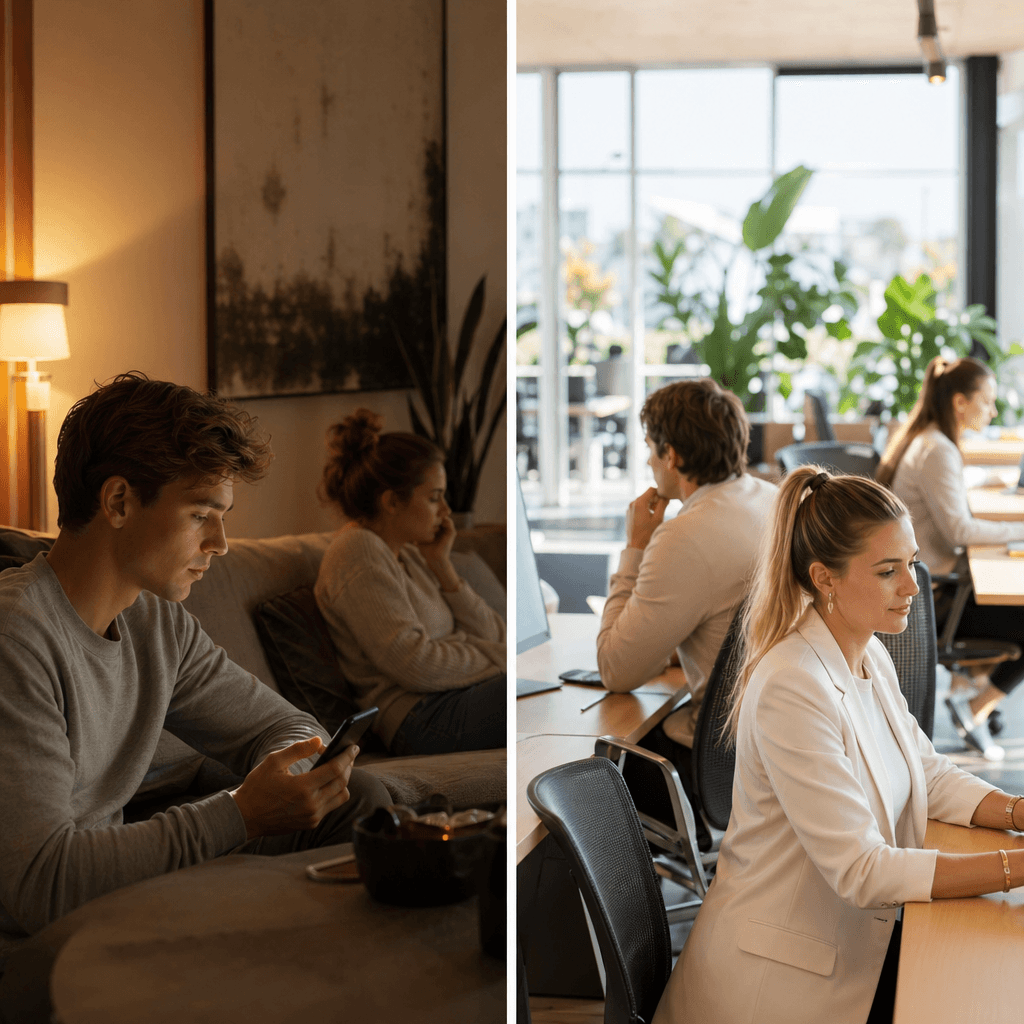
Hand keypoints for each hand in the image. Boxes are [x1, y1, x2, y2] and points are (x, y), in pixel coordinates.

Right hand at [230, 736, 357, 839]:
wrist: (245, 818)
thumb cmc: (257, 787)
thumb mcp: (273, 762)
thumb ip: (298, 750)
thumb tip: (319, 740)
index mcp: (302, 788)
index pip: (335, 769)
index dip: (347, 756)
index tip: (353, 746)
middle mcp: (311, 805)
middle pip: (342, 782)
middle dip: (348, 766)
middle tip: (347, 754)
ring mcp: (312, 817)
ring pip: (341, 796)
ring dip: (343, 781)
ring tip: (338, 768)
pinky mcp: (311, 823)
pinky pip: (331, 806)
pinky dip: (333, 793)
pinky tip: (326, 782)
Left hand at [418, 515, 459, 591]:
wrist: (434, 559)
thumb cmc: (426, 550)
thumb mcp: (420, 538)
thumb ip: (417, 532)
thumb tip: (404, 526)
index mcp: (436, 529)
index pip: (434, 517)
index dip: (430, 513)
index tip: (423, 510)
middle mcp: (442, 528)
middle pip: (440, 516)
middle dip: (435, 511)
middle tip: (428, 508)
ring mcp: (447, 530)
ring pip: (445, 517)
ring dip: (440, 514)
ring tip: (433, 513)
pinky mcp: (452, 533)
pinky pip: (449, 523)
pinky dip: (445, 519)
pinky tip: (438, 519)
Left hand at [625, 487, 667, 550]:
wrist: (636, 545)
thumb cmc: (647, 532)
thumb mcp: (658, 517)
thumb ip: (662, 504)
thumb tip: (665, 496)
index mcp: (639, 503)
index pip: (651, 490)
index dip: (659, 494)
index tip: (664, 502)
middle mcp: (632, 503)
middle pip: (647, 495)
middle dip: (655, 500)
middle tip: (661, 510)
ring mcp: (629, 509)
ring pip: (643, 501)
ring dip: (651, 505)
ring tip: (655, 515)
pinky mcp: (629, 514)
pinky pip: (638, 507)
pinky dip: (645, 509)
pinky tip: (649, 519)